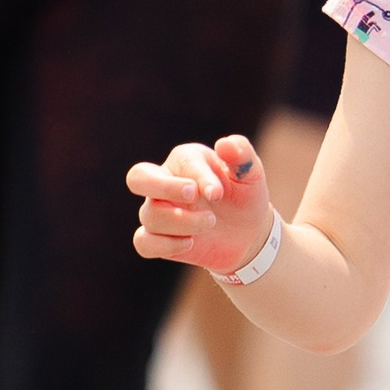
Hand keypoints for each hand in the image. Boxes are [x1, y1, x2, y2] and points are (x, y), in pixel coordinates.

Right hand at [127, 133, 275, 273]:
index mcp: (186, 160)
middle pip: (138, 177)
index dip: (199, 178)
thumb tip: (225, 144)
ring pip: (150, 215)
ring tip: (211, 223)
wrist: (248, 232)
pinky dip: (164, 246)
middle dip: (163, 187)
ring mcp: (159, 210)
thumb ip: (241, 154)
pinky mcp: (158, 238)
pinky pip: (144, 243)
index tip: (218, 194)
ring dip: (183, 222)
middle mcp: (165, 182)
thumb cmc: (246, 195)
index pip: (182, 162)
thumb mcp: (251, 174)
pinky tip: (190, 243)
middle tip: (192, 195)